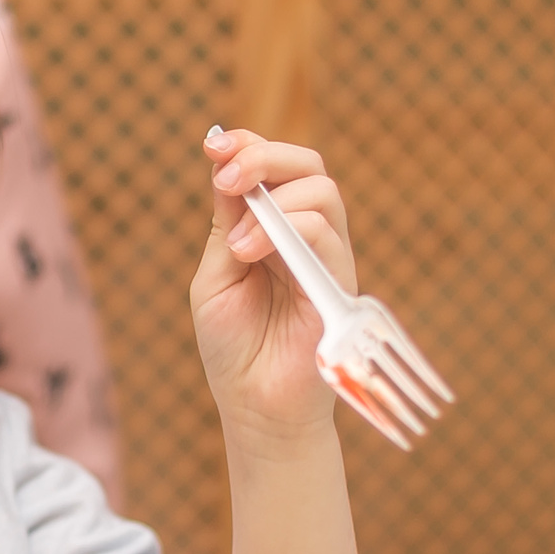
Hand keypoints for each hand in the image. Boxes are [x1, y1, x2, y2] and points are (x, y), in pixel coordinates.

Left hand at [193, 127, 356, 443]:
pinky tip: (249, 253)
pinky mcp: (339, 284)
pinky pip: (328, 234)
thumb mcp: (215, 276)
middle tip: (228, 177)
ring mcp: (325, 258)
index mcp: (269, 230)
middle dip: (264, 156)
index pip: (272, 169)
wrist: (254, 408)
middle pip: (306, 166)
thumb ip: (224, 224)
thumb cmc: (233, 349)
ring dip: (273, 198)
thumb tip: (224, 162)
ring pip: (322, 191)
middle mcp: (302, 238)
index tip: (215, 145)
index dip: (248, 146)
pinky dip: (288, 228)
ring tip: (236, 243)